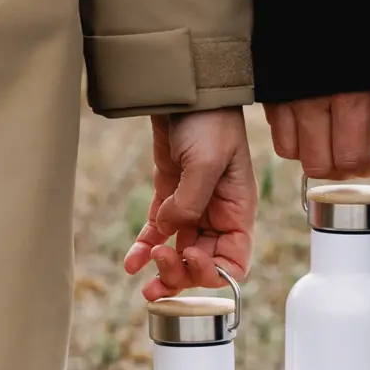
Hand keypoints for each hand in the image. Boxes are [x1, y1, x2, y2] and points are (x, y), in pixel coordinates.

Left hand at [125, 109, 256, 300]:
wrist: (184, 87)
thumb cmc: (209, 120)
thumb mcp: (206, 161)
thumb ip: (190, 203)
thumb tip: (171, 231)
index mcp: (237, 212)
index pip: (235, 261)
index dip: (214, 271)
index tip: (191, 257)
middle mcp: (218, 216)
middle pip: (203, 263)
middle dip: (182, 273)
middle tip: (159, 263)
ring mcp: (192, 209)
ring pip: (179, 254)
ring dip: (163, 271)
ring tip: (143, 283)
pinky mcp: (168, 198)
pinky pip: (157, 232)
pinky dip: (143, 249)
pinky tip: (131, 263)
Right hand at [264, 83, 369, 179]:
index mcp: (349, 94)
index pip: (350, 158)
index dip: (367, 167)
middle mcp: (311, 100)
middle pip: (318, 165)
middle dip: (342, 168)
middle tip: (359, 153)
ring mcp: (284, 94)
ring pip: (291, 152)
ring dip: (313, 154)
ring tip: (333, 137)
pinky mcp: (267, 86)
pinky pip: (276, 128)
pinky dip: (293, 134)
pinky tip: (313, 119)